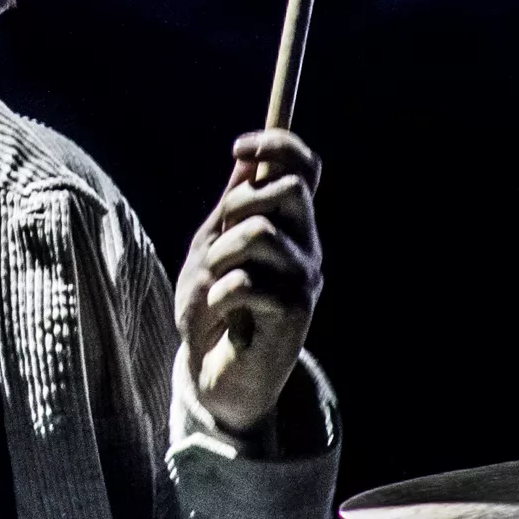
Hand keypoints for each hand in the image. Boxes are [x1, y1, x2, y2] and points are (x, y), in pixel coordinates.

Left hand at [175, 128, 323, 437]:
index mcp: (291, 227)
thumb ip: (230, 210)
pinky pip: (245, 281)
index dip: (278, 144)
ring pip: (260, 233)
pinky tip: (224, 315)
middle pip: (291, 189)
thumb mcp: (211, 250)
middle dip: (239, 202)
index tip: (237, 148)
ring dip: (220, 256)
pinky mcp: (295, 314)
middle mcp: (307, 248)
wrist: (214, 374)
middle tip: (217, 238)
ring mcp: (305, 280)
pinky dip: (219, 295)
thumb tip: (247, 158)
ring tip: (214, 285)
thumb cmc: (212, 311)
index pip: (306, 169)